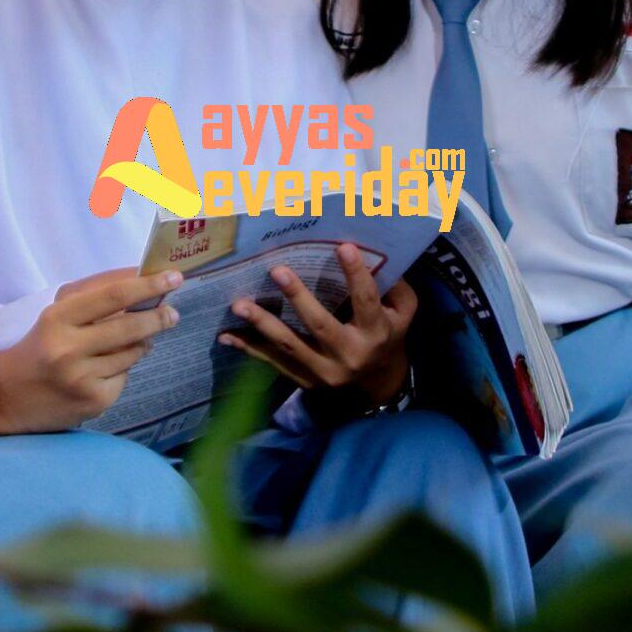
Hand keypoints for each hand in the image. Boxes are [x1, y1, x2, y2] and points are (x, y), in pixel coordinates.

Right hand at [0, 269, 179, 435]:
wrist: (7, 396)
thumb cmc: (40, 346)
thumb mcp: (57, 314)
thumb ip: (96, 297)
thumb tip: (144, 284)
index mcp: (58, 318)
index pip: (113, 296)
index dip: (147, 285)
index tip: (172, 278)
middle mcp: (69, 349)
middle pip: (130, 327)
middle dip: (159, 317)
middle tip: (172, 313)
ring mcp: (82, 378)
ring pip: (133, 353)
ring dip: (141, 343)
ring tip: (133, 341)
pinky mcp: (94, 401)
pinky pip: (124, 376)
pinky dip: (123, 369)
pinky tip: (105, 370)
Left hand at [217, 244, 417, 407]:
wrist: (378, 385)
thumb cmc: (389, 335)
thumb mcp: (403, 313)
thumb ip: (394, 286)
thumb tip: (373, 253)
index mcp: (376, 333)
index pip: (367, 302)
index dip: (357, 275)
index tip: (343, 247)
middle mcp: (349, 354)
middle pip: (321, 326)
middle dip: (298, 298)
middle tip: (277, 270)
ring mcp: (324, 371)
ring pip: (290, 346)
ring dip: (263, 324)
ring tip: (239, 304)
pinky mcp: (305, 380)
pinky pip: (274, 363)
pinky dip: (249, 349)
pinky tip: (227, 335)